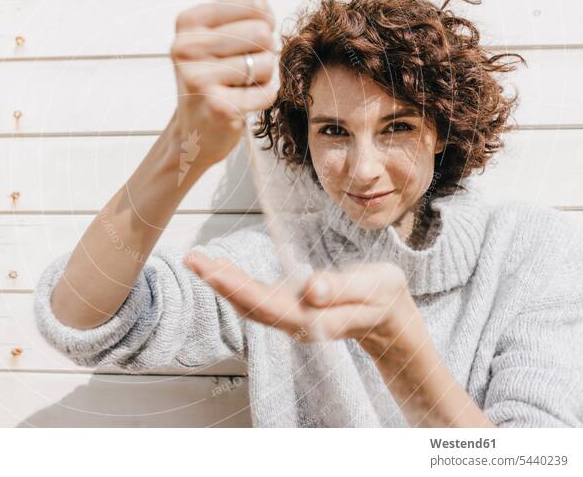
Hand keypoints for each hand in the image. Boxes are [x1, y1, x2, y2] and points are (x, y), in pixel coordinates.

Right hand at [170, 0, 278, 171]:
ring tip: (240, 84)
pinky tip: (243, 101)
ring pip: (266, 63)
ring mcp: (199, 78)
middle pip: (263, 32)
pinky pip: (266, 92)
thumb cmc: (211, 78)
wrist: (192, 132)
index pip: (255, 2)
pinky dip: (263, 97)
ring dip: (263, 76)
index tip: (250, 37)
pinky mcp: (217, 107)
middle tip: (246, 65)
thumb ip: (238, 7)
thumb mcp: (216, 36)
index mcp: (188, 22)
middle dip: (265, 51)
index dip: (265, 19)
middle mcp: (187, 47)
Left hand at [183, 251, 421, 359]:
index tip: (212, 270)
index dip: (237, 288)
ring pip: (249, 305)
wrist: (390, 318)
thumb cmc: (384, 297)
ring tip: (197, 261)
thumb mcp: (374, 287)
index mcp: (314, 319)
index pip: (267, 304)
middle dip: (219, 283)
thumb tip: (311, 289)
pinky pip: (256, 301)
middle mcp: (296, 324)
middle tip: (191, 259)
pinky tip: (221, 270)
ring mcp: (291, 320)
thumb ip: (343, 290)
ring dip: (222, 284)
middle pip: (250, 306)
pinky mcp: (290, 312)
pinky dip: (235, 285)